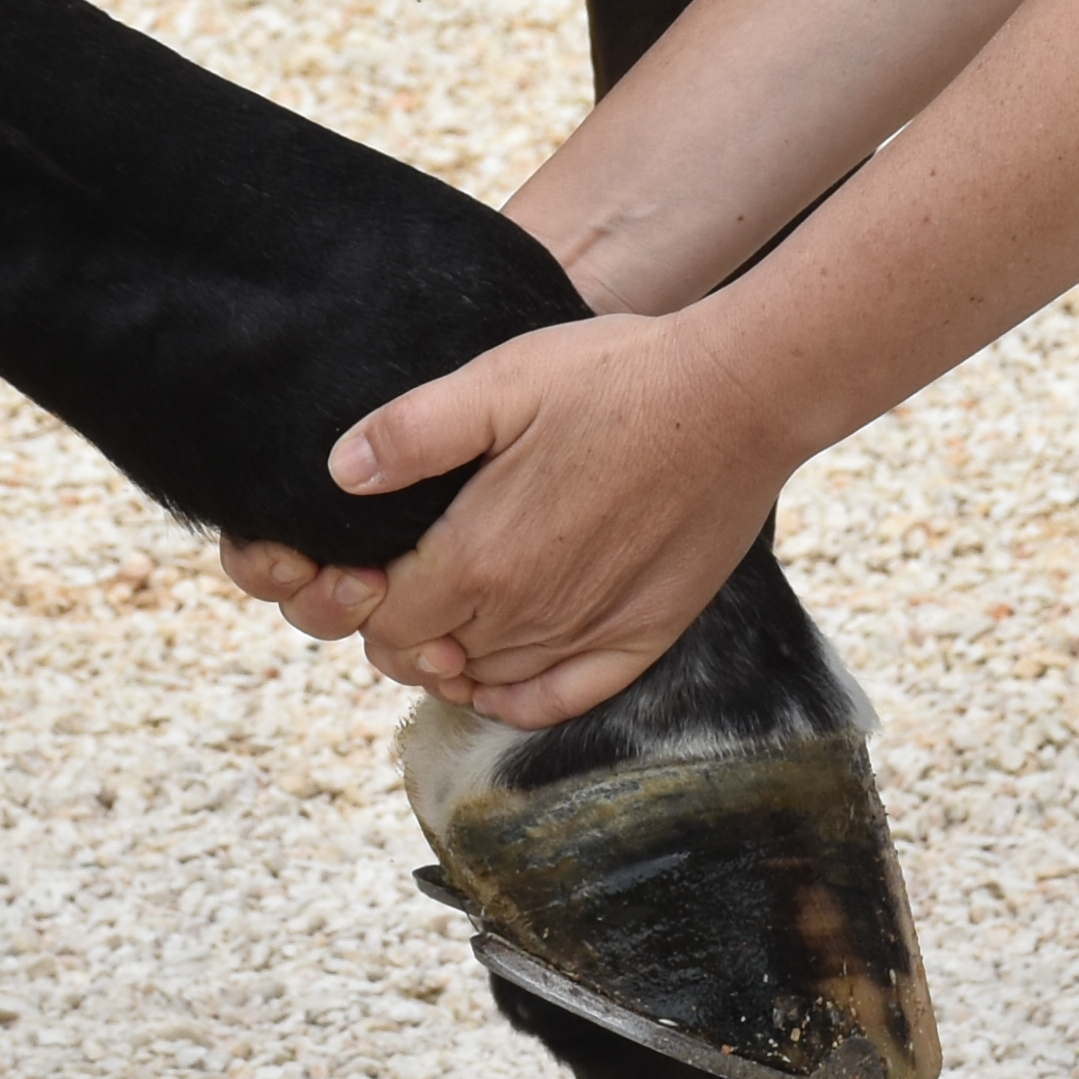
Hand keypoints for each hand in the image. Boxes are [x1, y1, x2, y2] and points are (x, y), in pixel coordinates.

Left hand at [215, 312, 806, 724]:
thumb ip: (412, 432)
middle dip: (406, 625)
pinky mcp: (643, 637)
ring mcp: (587, 633)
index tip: (375, 557)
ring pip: (486, 683)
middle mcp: (527, 616)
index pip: (383, 624)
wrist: (739, 397)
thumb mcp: (502, 378)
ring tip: (460, 603)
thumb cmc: (619, 378)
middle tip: (415, 571)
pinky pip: (559, 700)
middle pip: (428, 658)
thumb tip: (339, 474)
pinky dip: (519, 697)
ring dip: (458, 656)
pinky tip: (508, 667)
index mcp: (479, 559)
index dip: (364, 596)